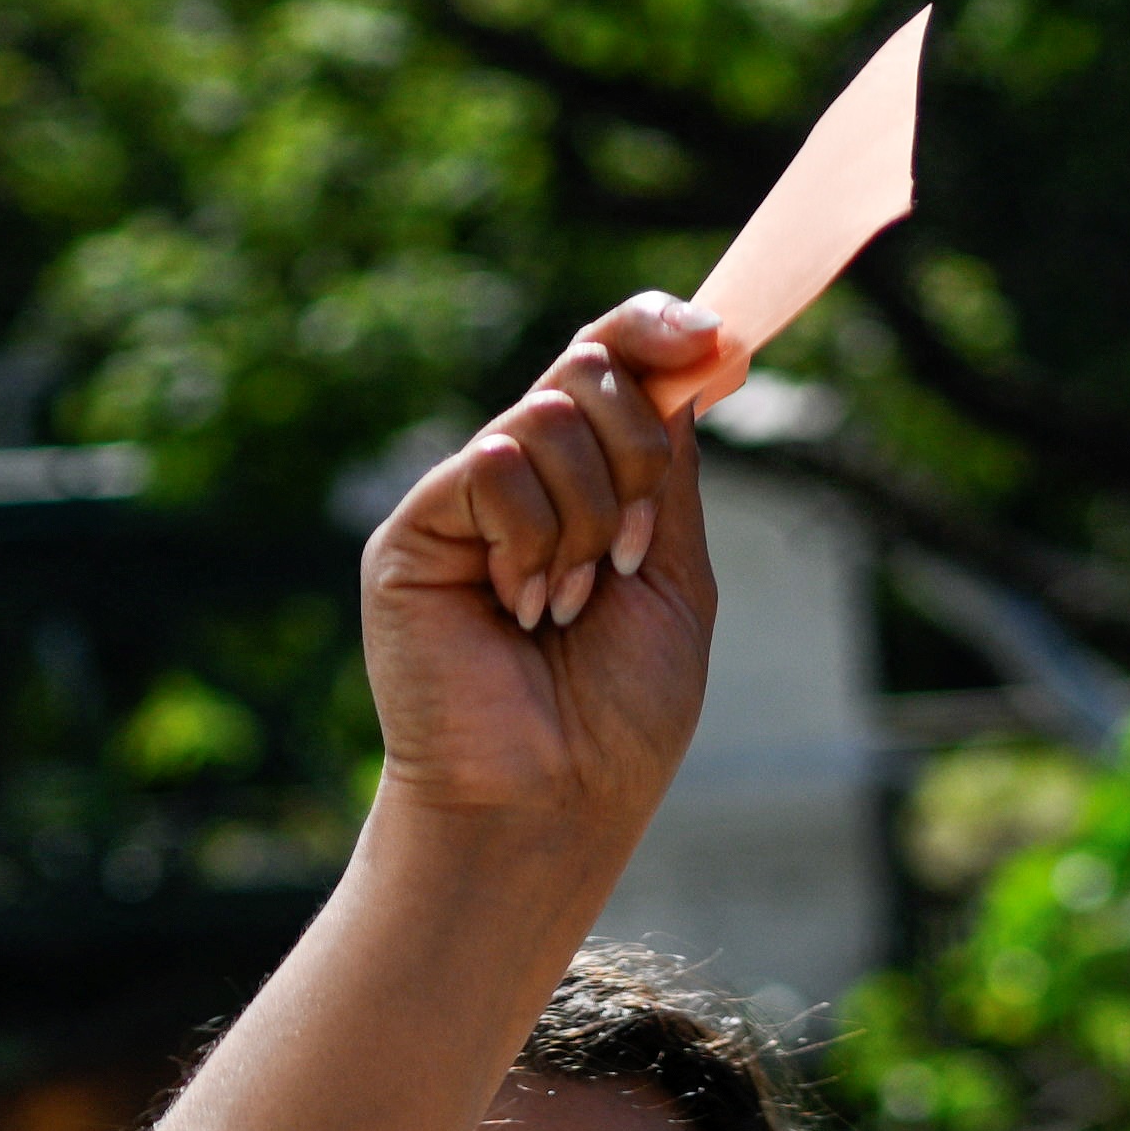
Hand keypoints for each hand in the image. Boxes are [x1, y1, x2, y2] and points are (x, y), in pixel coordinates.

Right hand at [359, 295, 724, 837]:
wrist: (551, 800)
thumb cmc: (616, 719)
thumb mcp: (674, 577)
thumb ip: (671, 471)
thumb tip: (694, 354)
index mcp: (587, 484)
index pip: (610, 361)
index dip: (653, 330)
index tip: (713, 337)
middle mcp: (521, 479)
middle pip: (587, 369)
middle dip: (637, 452)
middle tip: (632, 554)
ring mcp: (465, 500)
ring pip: (547, 416)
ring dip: (590, 521)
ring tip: (567, 608)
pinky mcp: (416, 528)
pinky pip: (495, 465)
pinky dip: (533, 540)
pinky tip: (520, 610)